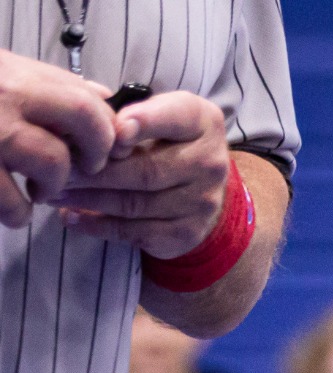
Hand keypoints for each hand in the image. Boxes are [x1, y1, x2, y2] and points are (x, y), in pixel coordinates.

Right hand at [0, 51, 115, 224]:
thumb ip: (45, 82)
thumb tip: (100, 94)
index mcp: (13, 73)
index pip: (86, 98)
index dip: (107, 128)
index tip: (107, 146)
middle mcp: (2, 97)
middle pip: (81, 123)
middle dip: (93, 155)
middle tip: (81, 169)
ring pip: (51, 165)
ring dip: (51, 187)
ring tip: (38, 192)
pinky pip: (11, 203)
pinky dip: (16, 213)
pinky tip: (12, 209)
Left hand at [54, 91, 229, 257]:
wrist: (201, 187)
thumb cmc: (165, 139)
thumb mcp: (156, 111)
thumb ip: (126, 111)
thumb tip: (79, 128)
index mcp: (202, 122)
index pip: (175, 118)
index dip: (143, 123)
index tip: (112, 130)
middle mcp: (210, 164)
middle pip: (146, 170)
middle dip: (95, 171)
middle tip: (58, 169)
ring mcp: (202, 203)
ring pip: (135, 204)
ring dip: (89, 199)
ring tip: (55, 193)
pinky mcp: (187, 233)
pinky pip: (135, 232)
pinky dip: (98, 225)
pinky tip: (71, 217)